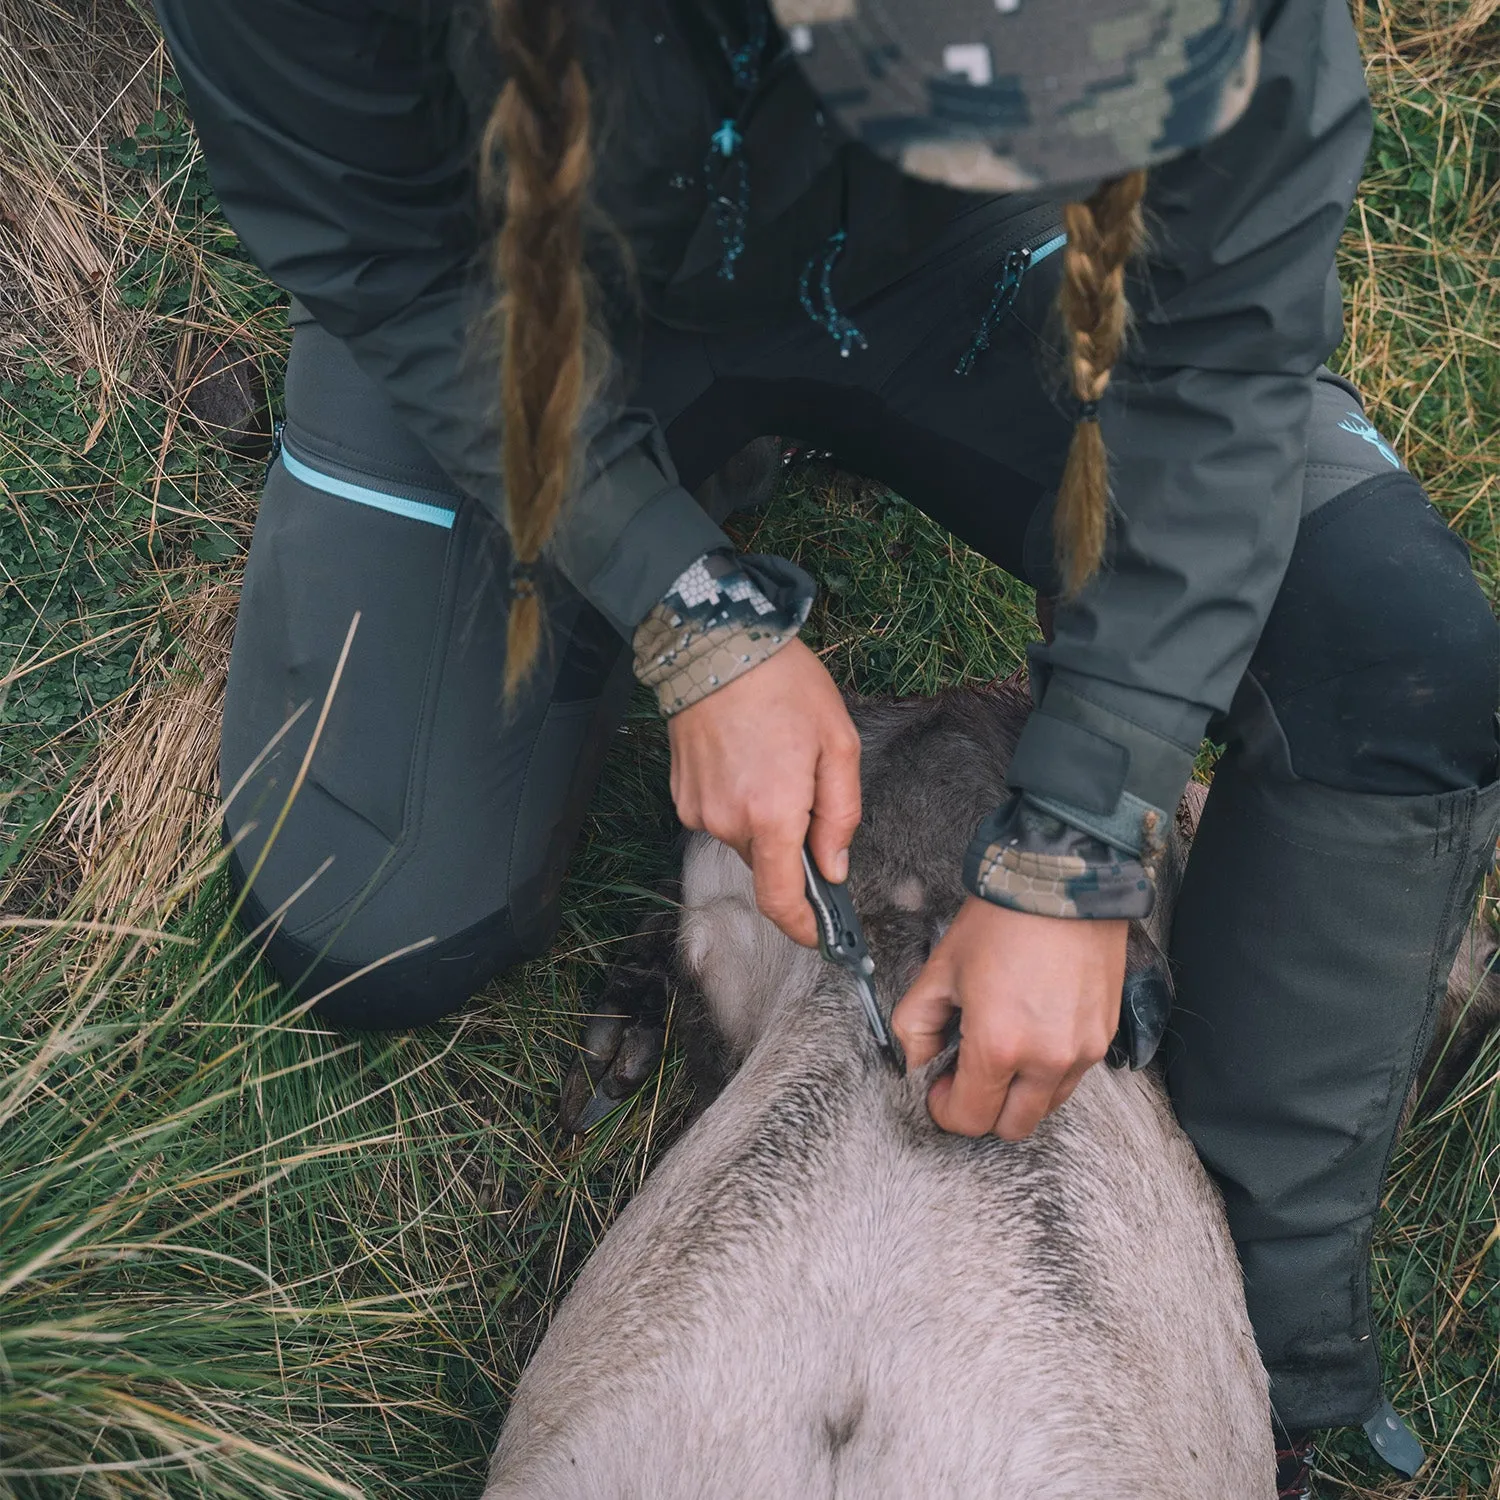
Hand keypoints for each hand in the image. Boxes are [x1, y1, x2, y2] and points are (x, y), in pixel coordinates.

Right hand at [668, 639, 860, 946]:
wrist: (715, 644)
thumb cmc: (783, 686)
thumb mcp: (837, 744)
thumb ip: (840, 815)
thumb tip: (834, 867)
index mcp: (772, 814)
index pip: (782, 899)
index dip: (803, 927)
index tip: (820, 935)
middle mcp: (729, 822)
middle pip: (768, 863)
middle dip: (792, 844)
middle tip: (807, 788)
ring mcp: (699, 810)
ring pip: (744, 839)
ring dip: (765, 819)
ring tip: (774, 759)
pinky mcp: (681, 795)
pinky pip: (721, 816)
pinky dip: (740, 801)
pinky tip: (748, 757)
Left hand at [893, 898, 1126, 1140]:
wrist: (1062, 882)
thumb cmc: (1001, 920)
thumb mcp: (941, 969)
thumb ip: (915, 1024)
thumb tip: (915, 1061)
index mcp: (999, 1046)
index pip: (970, 1119)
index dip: (945, 1110)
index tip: (938, 1088)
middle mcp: (1047, 1059)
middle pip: (1012, 1126)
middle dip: (982, 1110)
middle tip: (965, 1075)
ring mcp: (1082, 1051)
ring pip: (1046, 1105)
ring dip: (1018, 1093)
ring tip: (1000, 1049)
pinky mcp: (1104, 1037)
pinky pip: (1071, 1076)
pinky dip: (1047, 1070)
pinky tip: (1029, 1033)